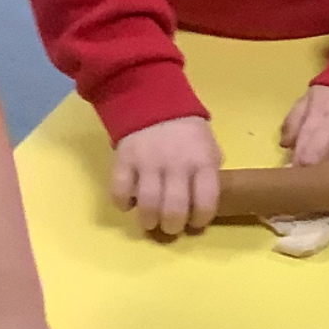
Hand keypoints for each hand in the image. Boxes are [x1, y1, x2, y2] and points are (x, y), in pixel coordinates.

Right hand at [111, 116, 221, 235]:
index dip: (201, 220)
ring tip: (150, 222)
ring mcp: (148, 162)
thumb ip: (209, 172)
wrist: (152, 100)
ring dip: (149, 220)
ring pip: (148, 203)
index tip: (195, 224)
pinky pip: (120, 190)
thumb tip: (204, 202)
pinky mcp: (123, 160)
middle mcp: (176, 165)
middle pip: (174, 208)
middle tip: (171, 228)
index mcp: (202, 162)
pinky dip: (123, 203)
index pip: (206, 202)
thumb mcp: (209, 147)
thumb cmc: (186, 131)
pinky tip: (128, 204)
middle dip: (173, 226)